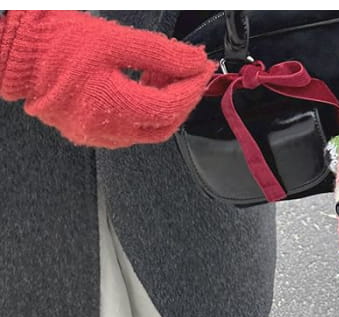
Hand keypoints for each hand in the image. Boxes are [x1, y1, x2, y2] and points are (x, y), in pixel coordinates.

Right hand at [0, 10, 215, 147]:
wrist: (14, 54)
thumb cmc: (55, 41)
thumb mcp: (113, 39)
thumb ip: (160, 53)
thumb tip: (194, 61)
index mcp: (113, 105)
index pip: (170, 106)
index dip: (191, 88)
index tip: (202, 69)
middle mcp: (108, 130)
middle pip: (164, 125)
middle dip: (181, 100)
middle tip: (187, 74)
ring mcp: (99, 137)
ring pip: (148, 131)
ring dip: (163, 107)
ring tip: (162, 76)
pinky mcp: (91, 135)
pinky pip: (130, 131)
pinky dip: (143, 113)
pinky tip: (141, 88)